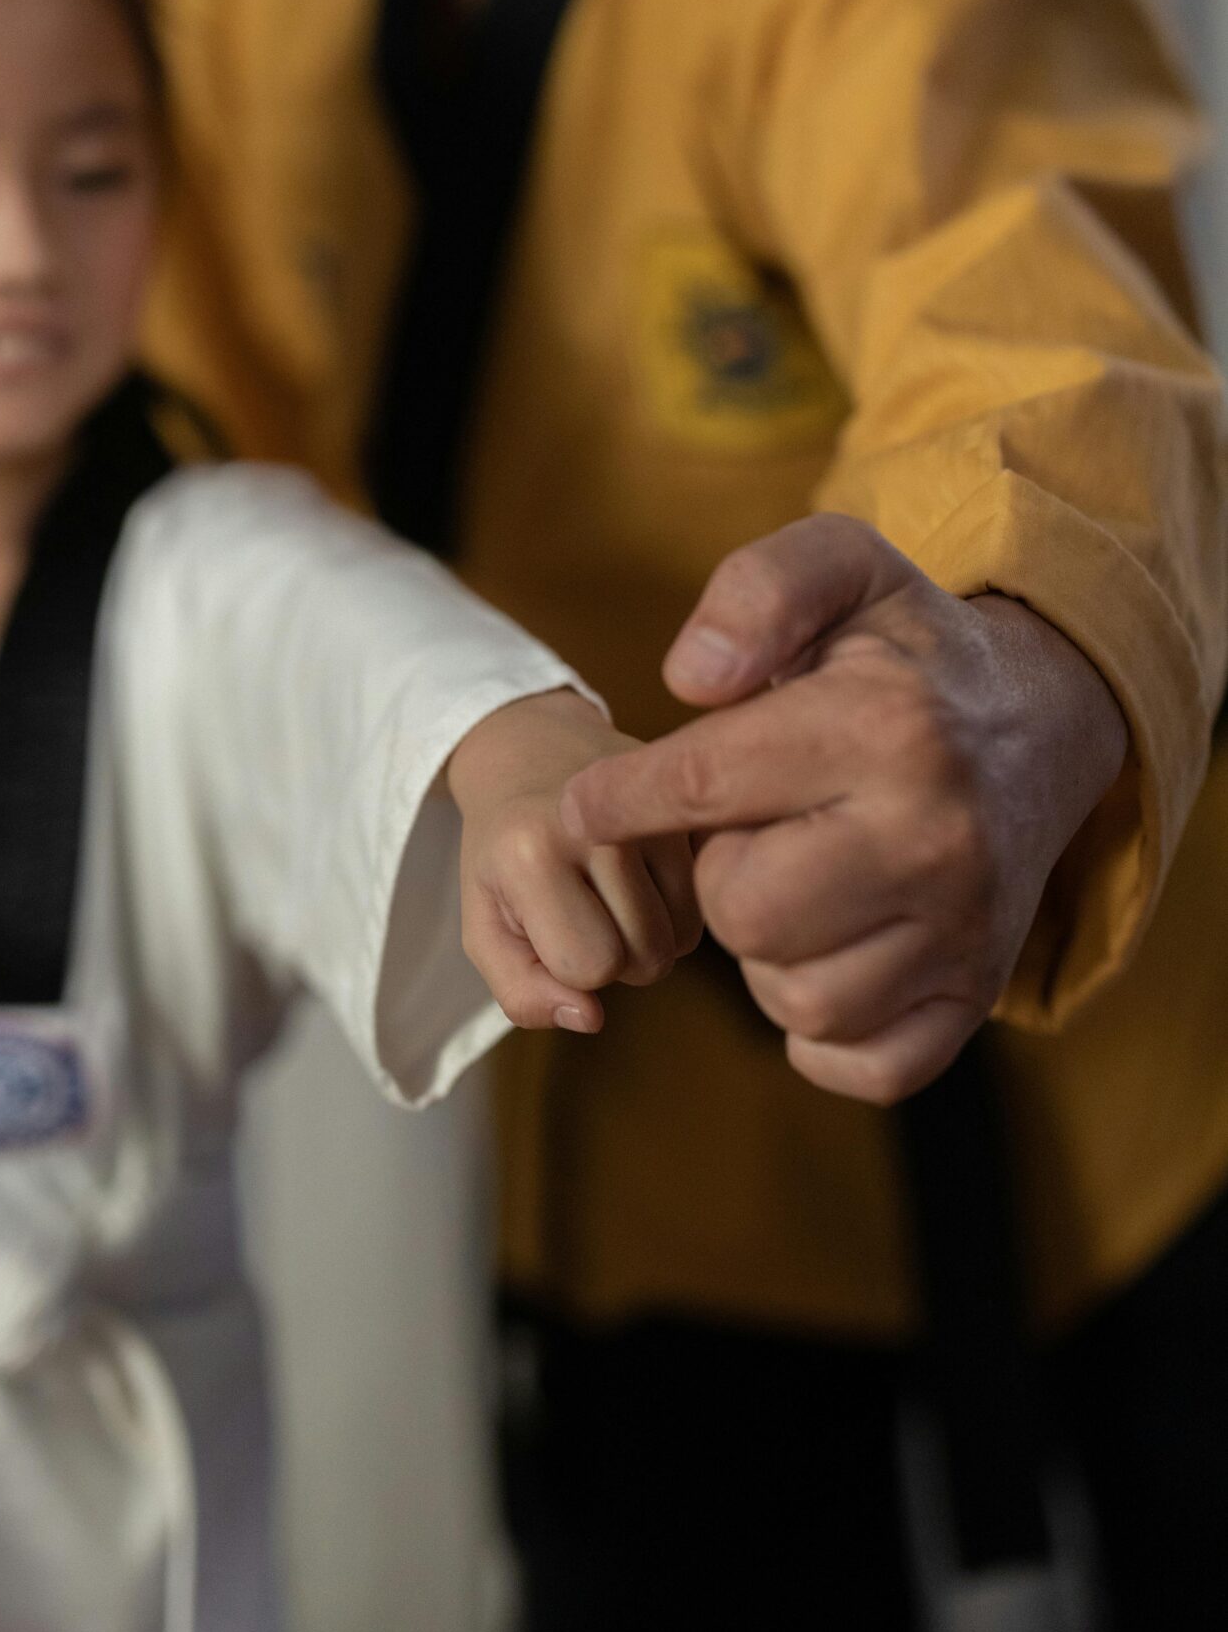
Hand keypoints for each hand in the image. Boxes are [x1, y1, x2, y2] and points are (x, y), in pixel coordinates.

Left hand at [447, 688, 701, 1033]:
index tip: (548, 924)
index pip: (589, 967)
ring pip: (684, 940)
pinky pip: (708, 904)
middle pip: (646, 959)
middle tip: (581, 907)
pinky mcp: (692, 807)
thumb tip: (590, 1018)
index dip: (569, 966)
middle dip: (614, 956)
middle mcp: (602, 826)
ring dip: (650, 936)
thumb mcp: (484, 926)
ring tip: (611, 891)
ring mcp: (656, 811)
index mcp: (532, 853)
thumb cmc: (503, 855)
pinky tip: (644, 874)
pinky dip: (678, 910)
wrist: (532, 752)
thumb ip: (520, 991)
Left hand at [561, 516, 1128, 1102]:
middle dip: (716, 873)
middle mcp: (935, 837)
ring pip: (792, 997)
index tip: (586, 805)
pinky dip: (820, 1033)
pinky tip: (821, 956)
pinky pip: (857, 1065)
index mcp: (887, 728)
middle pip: (741, 911)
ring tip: (792, 882)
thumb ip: (756, 590)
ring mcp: (964, 930)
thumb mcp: (840, 567)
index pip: (700, 786)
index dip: (617, 801)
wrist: (1044, 721)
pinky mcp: (975, 995)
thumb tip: (690, 679)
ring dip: (764, 951)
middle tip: (747, 832)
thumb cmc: (904, 650)